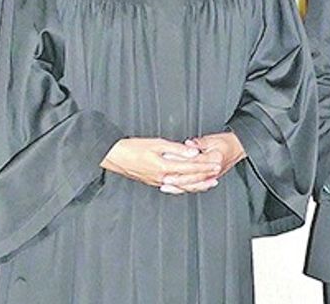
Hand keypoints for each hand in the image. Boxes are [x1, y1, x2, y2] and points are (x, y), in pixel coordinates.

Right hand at [100, 137, 220, 192]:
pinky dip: (184, 185)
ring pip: (182, 186)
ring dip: (196, 184)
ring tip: (208, 182)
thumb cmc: (132, 148)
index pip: (190, 168)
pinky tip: (189, 184)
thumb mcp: (157, 143)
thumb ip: (177, 149)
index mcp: (164, 167)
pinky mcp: (153, 182)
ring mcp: (157, 182)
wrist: (113, 156)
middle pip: (188, 179)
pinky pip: (173, 186)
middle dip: (204, 177)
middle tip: (217, 174)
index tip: (215, 164)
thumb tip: (193, 152)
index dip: (205, 166)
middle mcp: (162, 178)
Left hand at [160, 132, 247, 193]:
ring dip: (179, 186)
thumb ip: (200, 142)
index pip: (195, 163)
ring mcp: (212, 177)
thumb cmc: (227, 143)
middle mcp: (214, 171)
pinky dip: (185, 188)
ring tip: (166, 186)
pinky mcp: (209, 180)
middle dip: (177, 179)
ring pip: (194, 185)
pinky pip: (196, 187)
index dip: (180, 162)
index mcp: (215, 159)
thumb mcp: (213, 139)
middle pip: (193, 177)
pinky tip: (176, 189)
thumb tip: (189, 144)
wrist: (238, 148)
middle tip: (163, 178)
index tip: (168, 161)